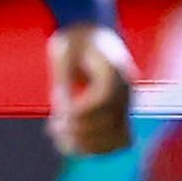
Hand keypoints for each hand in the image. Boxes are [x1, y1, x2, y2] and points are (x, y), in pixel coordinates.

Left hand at [45, 19, 139, 157]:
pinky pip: (120, 140)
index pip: (104, 99)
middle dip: (79, 130)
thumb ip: (63, 80)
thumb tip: (63, 110)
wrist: (93, 32)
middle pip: (111, 121)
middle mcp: (127, 89)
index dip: (80, 111)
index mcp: (114, 69)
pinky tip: (76, 142)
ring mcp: (127, 104)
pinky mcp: (122, 113)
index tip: (60, 113)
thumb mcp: (63, 51)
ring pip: (119, 138)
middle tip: (54, 126)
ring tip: (63, 138)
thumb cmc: (76, 39)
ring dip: (89, 145)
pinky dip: (100, 148)